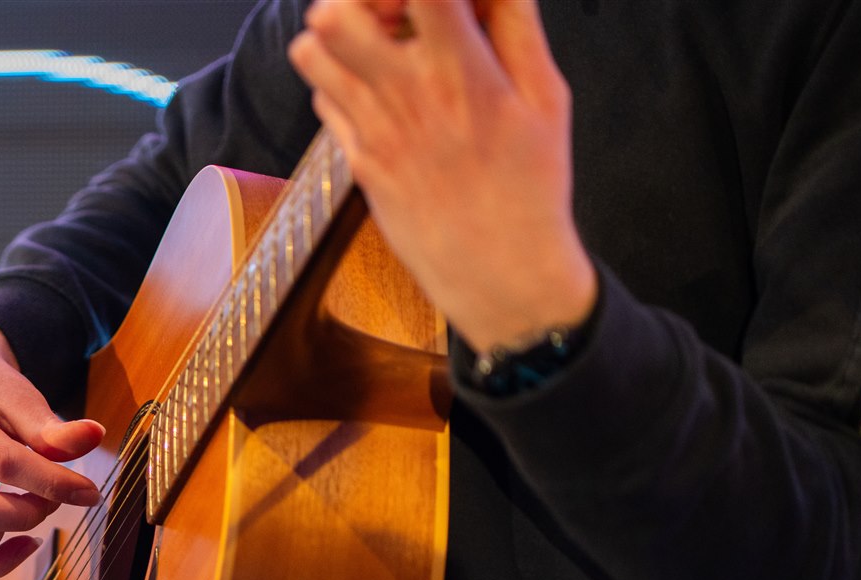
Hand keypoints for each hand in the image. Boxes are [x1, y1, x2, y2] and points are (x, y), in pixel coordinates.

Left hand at [287, 0, 597, 352]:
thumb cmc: (530, 184)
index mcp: (461, 72)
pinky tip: (376, 88)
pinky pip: (322, 96)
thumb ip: (515, 23)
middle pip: (336, 12)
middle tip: (396, 9)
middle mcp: (405, 96)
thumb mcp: (546, 95)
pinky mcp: (356, 159)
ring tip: (379, 43)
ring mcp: (371, 130)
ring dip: (340, 33)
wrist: (497, 272)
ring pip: (313, 50)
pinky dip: (339, 78)